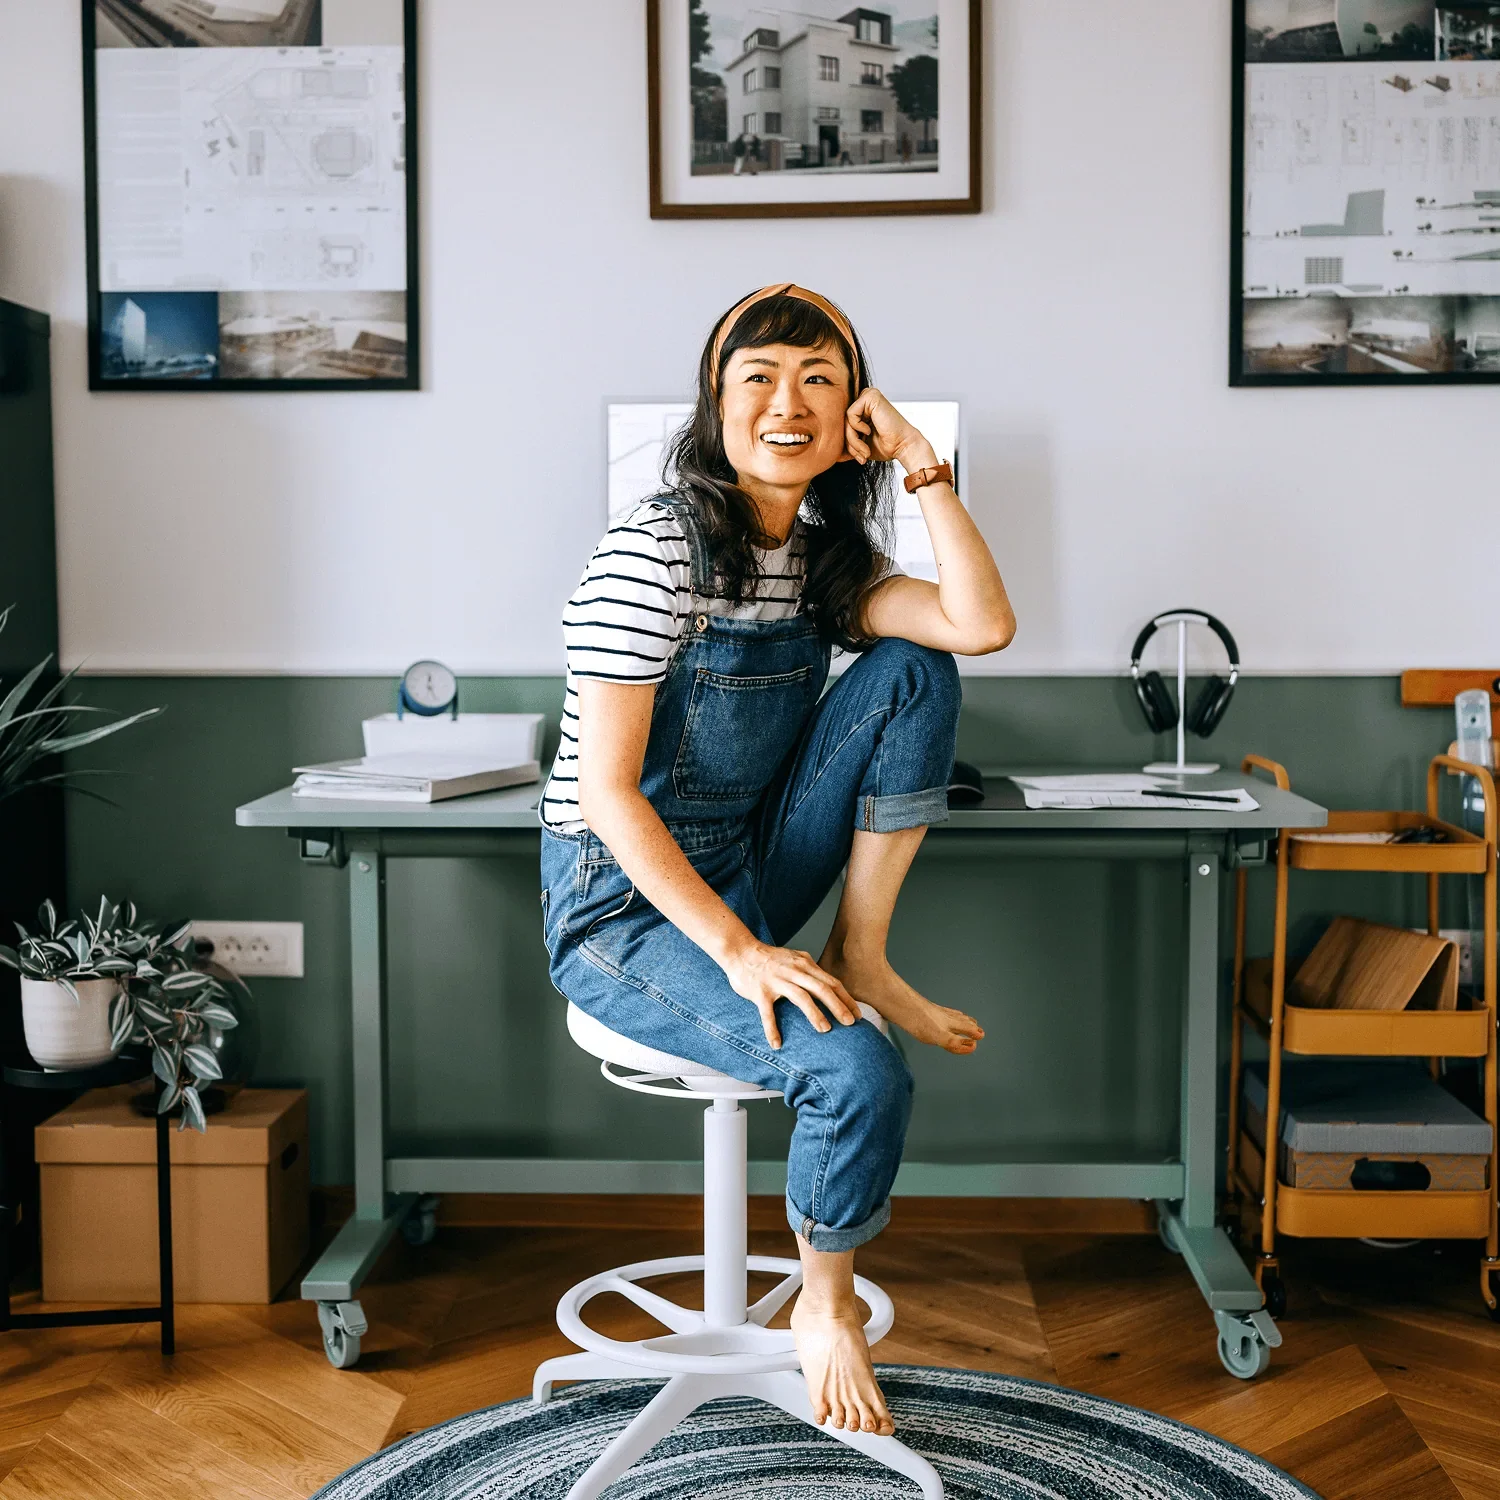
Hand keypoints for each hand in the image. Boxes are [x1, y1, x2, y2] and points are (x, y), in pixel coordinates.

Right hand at [721, 941, 859, 1048]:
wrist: (740, 951)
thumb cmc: (769, 959)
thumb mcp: (795, 958)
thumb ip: (810, 970)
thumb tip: (829, 984)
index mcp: (804, 964)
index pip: (831, 982)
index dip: (846, 998)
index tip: (858, 1014)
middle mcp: (793, 971)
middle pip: (822, 989)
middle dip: (838, 1007)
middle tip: (850, 1023)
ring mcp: (776, 980)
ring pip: (801, 997)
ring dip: (815, 1014)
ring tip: (825, 1029)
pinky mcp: (760, 991)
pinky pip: (767, 1013)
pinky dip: (772, 1029)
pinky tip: (777, 1043)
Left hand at [843, 387, 937, 472]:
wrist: (902, 447)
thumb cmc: (886, 446)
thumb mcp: (860, 445)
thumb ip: (847, 441)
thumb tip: (830, 448)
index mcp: (863, 409)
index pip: (843, 424)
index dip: (848, 442)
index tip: (858, 457)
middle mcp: (865, 399)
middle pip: (843, 422)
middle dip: (850, 443)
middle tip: (862, 455)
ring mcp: (868, 396)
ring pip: (845, 420)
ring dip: (853, 440)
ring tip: (865, 450)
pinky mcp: (870, 396)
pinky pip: (850, 414)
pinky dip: (857, 428)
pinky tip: (869, 432)